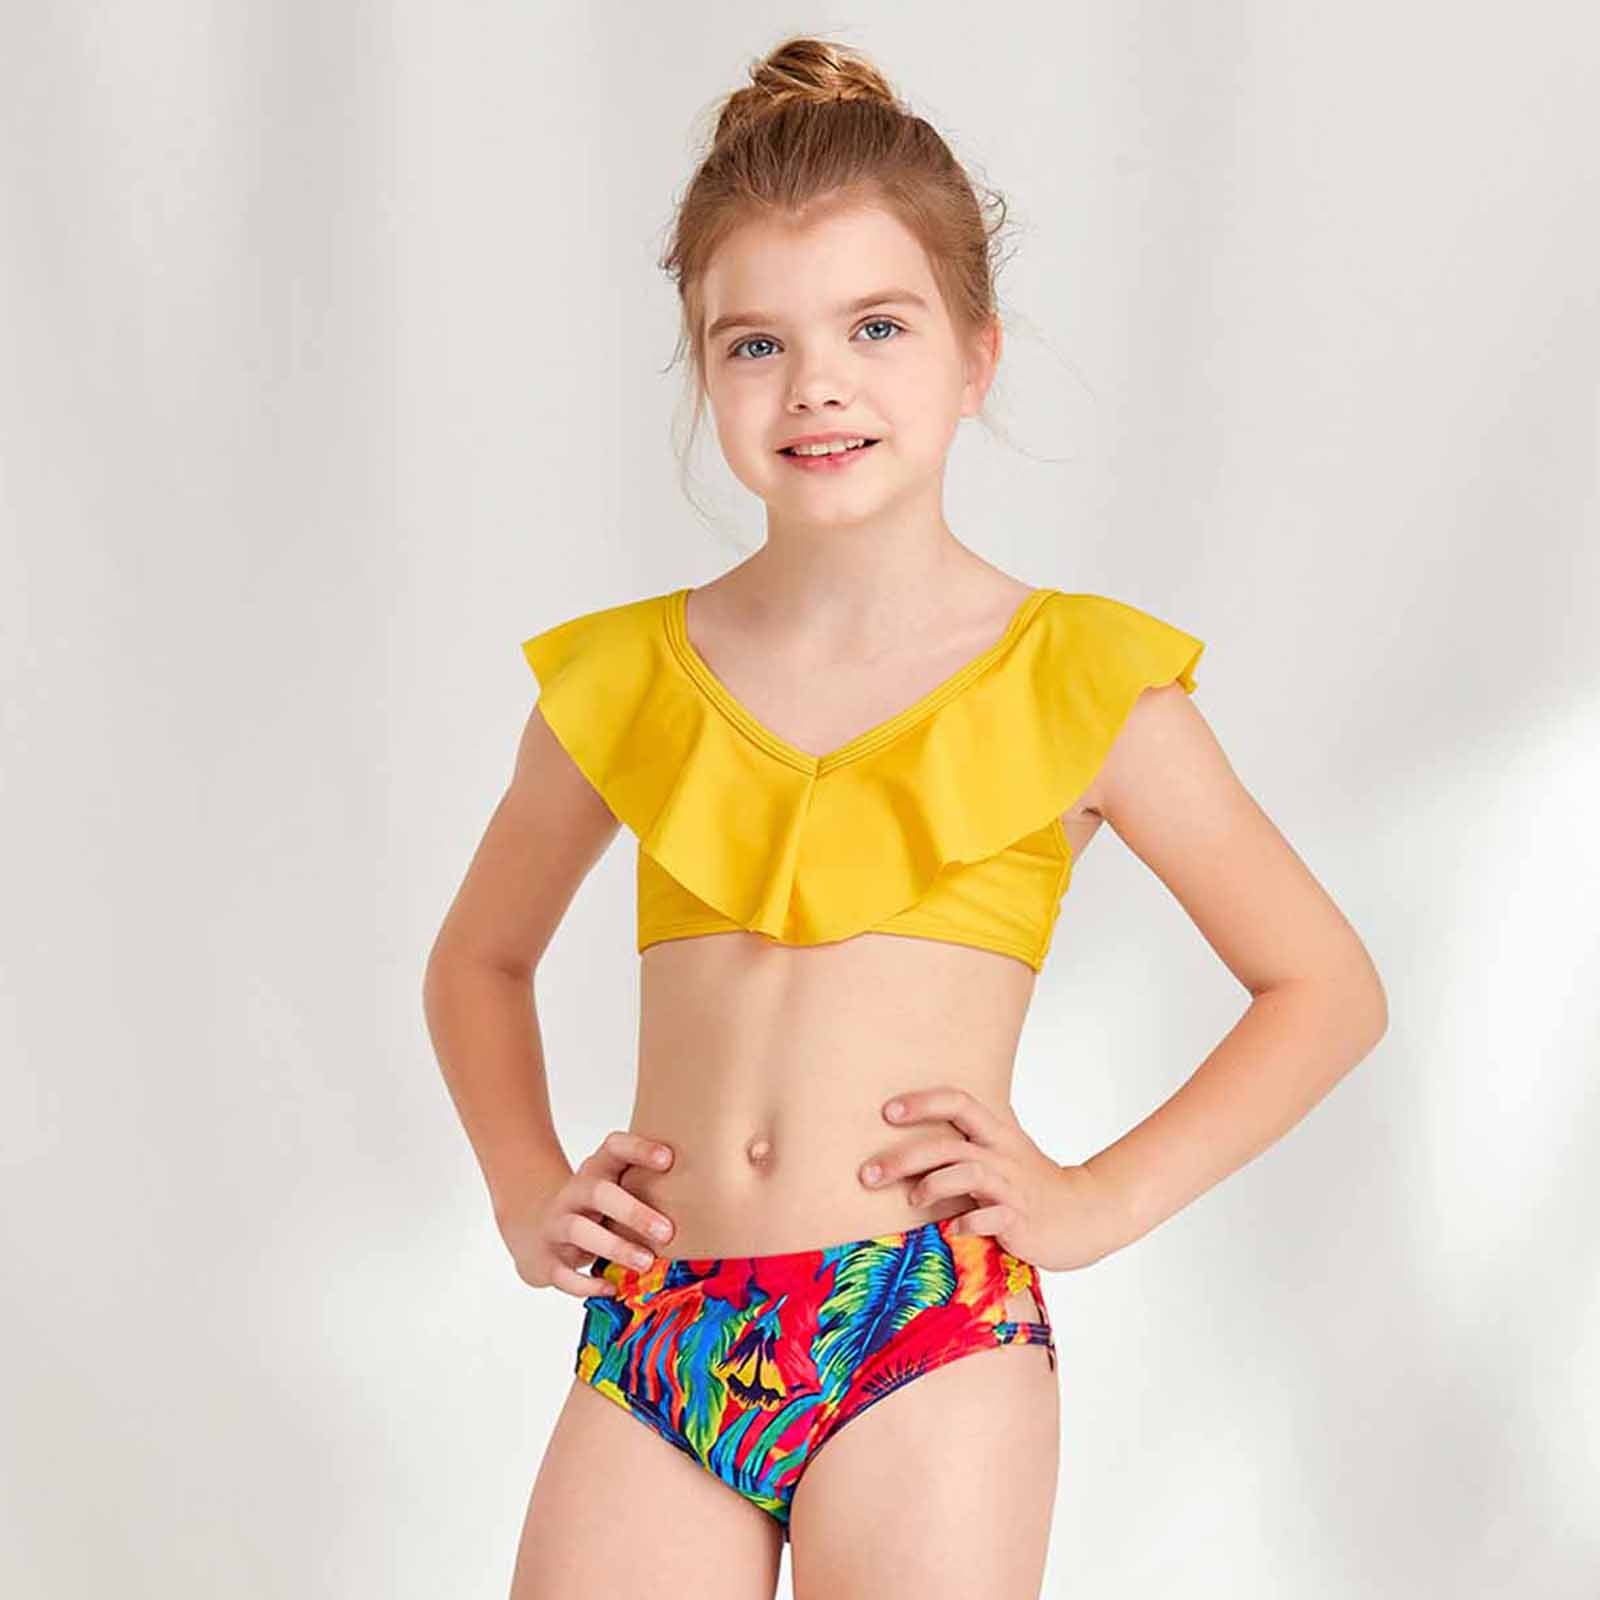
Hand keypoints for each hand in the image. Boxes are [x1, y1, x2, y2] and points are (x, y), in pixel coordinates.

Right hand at [500, 1131, 677, 1296]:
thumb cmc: (600, 1209)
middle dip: (634, 1211)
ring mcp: (557, 1223)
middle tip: (668, 1231)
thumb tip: (720, 1192)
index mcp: (598, 1170)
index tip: (669, 1160)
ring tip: (646, 1264)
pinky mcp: (546, 1258)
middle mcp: (575, 1192)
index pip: (614, 1147)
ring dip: (615, 1247)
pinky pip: (562, 1272)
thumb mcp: (619, 1189)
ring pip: (580, 1229)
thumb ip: (653, 1187)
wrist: (539, 1227)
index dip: (639, 1148)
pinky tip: (611, 1289)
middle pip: (600, 1192)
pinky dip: (586, 1284)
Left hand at [859, 1088, 1130, 1271]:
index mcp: (996, 1134)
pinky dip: (966, 1222)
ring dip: (932, 1185)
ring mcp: (1011, 1186)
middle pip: (948, 1143)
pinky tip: (950, 1229)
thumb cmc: (1032, 1185)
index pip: (958, 1102)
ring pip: (967, 1172)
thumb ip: (965, 1143)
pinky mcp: (1020, 1219)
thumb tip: (914, 1139)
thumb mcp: (1001, 1154)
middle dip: (903, 1157)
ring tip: (912, 1199)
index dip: (922, 1102)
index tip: (887, 1112)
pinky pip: (989, 1217)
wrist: (1086, 1214)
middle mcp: (1002, 1154)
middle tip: (867, 1174)